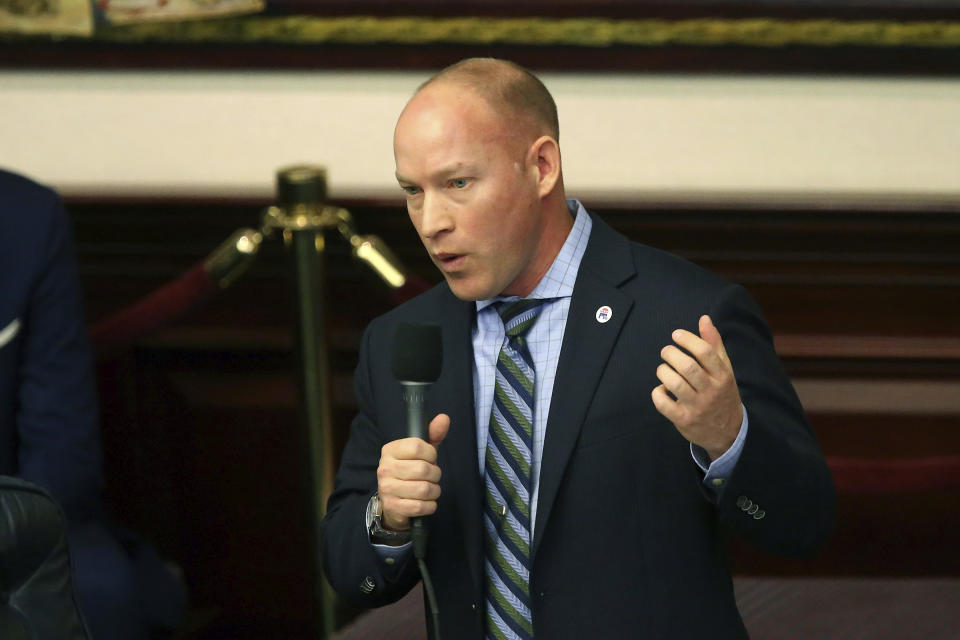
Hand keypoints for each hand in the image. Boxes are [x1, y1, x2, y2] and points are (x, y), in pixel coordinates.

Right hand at [376, 413, 449, 530]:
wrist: (391, 502)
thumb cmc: (409, 472)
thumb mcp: (420, 452)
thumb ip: (433, 435)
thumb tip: (444, 418)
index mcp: (390, 450)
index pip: (418, 446)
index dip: (431, 454)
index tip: (430, 458)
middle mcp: (385, 468)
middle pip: (423, 469)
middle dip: (435, 474)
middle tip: (432, 476)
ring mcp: (387, 488)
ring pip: (424, 489)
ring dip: (434, 491)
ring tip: (430, 489)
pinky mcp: (393, 507)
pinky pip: (421, 507)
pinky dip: (430, 506)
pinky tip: (426, 502)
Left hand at [651, 315, 742, 460]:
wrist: (729, 432)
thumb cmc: (722, 393)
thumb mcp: (724, 369)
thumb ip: (713, 344)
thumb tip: (704, 319)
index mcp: (723, 376)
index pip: (705, 352)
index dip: (688, 339)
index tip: (676, 335)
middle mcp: (711, 391)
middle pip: (687, 367)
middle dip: (670, 354)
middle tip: (666, 352)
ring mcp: (697, 407)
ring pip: (674, 383)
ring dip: (663, 371)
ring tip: (663, 369)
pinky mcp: (684, 420)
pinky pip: (663, 403)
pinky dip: (658, 393)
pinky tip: (662, 389)